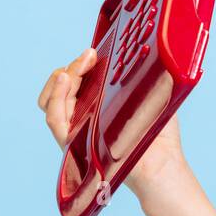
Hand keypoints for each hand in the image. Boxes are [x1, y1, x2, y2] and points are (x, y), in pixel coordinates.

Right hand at [36, 47, 185, 194]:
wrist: (164, 164)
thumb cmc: (159, 134)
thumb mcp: (151, 97)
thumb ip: (141, 77)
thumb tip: (142, 50)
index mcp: (94, 108)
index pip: (73, 84)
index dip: (78, 66)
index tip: (93, 52)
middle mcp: (80, 120)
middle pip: (59, 90)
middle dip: (71, 67)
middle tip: (89, 55)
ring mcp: (75, 133)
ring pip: (51, 102)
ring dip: (61, 78)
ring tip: (79, 63)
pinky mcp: (75, 145)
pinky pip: (55, 120)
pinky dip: (54, 98)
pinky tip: (64, 79)